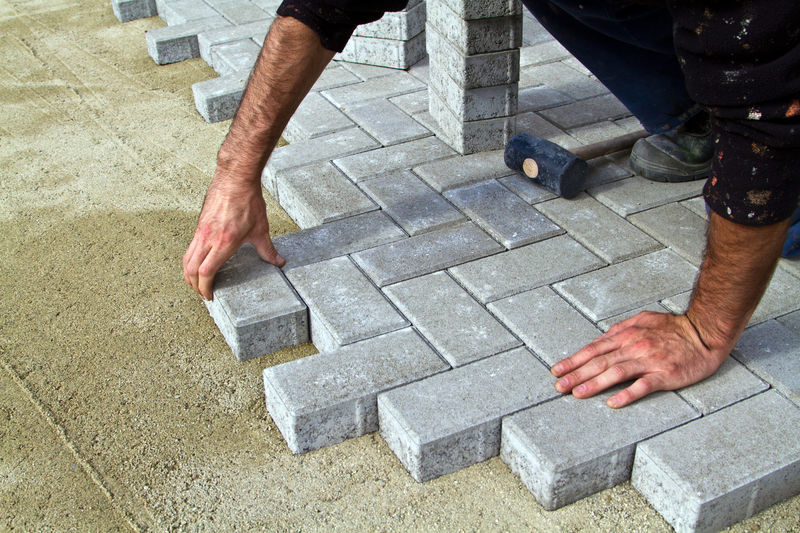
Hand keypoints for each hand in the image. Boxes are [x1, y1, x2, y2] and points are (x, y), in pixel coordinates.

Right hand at [183, 175, 283, 299]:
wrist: (235, 179)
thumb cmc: (248, 202)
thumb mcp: (261, 229)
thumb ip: (268, 250)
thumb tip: (279, 262)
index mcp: (223, 243)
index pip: (206, 272)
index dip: (205, 288)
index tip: (209, 296)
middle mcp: (207, 238)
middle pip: (191, 269)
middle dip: (194, 285)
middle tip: (202, 293)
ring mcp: (201, 231)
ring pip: (187, 258)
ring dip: (189, 274)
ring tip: (196, 283)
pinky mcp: (199, 224)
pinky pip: (190, 247)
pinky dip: (190, 260)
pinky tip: (198, 263)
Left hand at [550, 311, 728, 407]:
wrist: (705, 333)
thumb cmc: (674, 328)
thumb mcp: (643, 320)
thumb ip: (621, 329)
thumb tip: (599, 339)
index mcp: (627, 335)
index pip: (594, 349)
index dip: (574, 360)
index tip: (557, 370)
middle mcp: (635, 346)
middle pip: (600, 362)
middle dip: (576, 374)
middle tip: (558, 386)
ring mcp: (650, 361)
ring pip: (616, 373)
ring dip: (595, 384)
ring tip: (577, 393)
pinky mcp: (666, 375)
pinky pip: (644, 386)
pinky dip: (627, 394)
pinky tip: (613, 403)